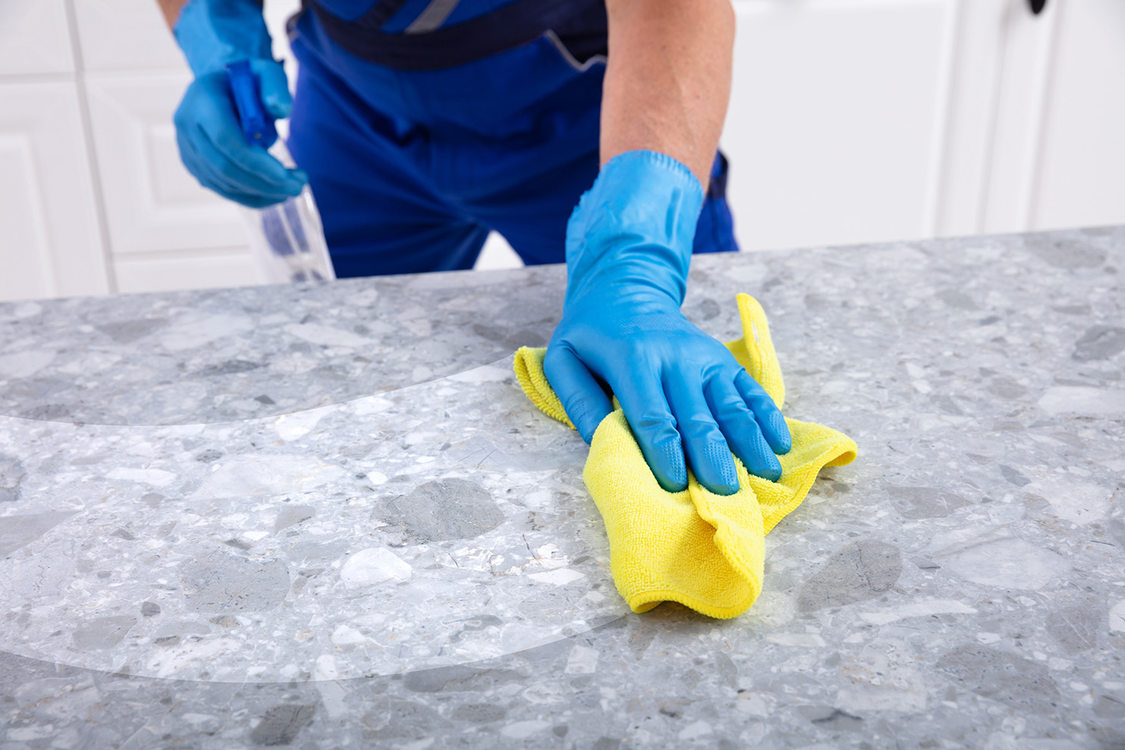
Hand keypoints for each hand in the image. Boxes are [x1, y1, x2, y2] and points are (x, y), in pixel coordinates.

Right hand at [174, 65, 306, 206]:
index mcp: (202, 98)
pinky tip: (276, 193)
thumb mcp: (267, 73)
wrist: (223, 89)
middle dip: (264, 182)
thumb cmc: (250, 82)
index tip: (285, 176)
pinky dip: (251, 196)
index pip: (225, 138)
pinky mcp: (194, 165)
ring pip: (223, 183)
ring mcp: (186, 148)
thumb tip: (281, 108)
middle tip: (298, 187)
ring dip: (262, 191)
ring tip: (293, 187)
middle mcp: (187, 124)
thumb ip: (276, 87)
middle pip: (223, 166)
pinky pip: (222, 189)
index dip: (255, 162)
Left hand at [544, 151, 790, 494]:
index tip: (675, 486)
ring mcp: (705, 358)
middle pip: (697, 415)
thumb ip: (578, 399)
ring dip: (750, 442)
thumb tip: (602, 441)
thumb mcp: (564, 358)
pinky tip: (780, 445)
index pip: (652, 415)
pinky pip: (750, 390)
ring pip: (731, 405)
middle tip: (725, 494)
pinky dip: (768, 417)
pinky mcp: (724, 360)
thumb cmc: (591, 335)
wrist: (626, 290)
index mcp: (633, 359)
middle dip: (713, 456)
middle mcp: (676, 357)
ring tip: (765, 476)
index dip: (665, 452)